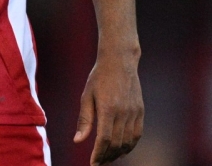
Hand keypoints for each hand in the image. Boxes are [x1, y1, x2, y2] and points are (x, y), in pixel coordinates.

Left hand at [74, 50, 143, 164]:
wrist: (119, 62)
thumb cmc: (98, 78)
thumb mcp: (86, 96)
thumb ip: (84, 120)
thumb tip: (78, 141)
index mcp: (108, 108)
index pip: (104, 139)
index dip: (99, 154)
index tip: (93, 163)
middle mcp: (124, 112)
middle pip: (117, 143)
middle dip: (107, 156)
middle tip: (98, 163)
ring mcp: (134, 112)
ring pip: (128, 141)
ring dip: (119, 153)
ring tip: (108, 159)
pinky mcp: (140, 111)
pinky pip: (137, 134)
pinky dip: (129, 145)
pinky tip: (121, 149)